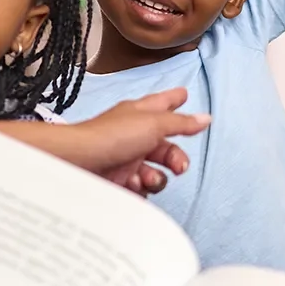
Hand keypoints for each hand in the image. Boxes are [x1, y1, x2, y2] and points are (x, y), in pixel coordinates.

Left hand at [60, 88, 209, 194]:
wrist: (79, 163)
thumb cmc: (111, 136)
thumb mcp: (154, 124)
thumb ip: (181, 123)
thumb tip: (205, 118)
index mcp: (141, 115)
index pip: (163, 104)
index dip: (175, 100)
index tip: (184, 95)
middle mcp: (134, 136)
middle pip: (166, 147)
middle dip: (176, 158)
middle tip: (179, 167)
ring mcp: (126, 159)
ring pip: (156, 172)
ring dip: (156, 178)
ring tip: (144, 178)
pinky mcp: (119, 181)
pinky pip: (141, 190)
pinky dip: (140, 190)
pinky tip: (131, 185)